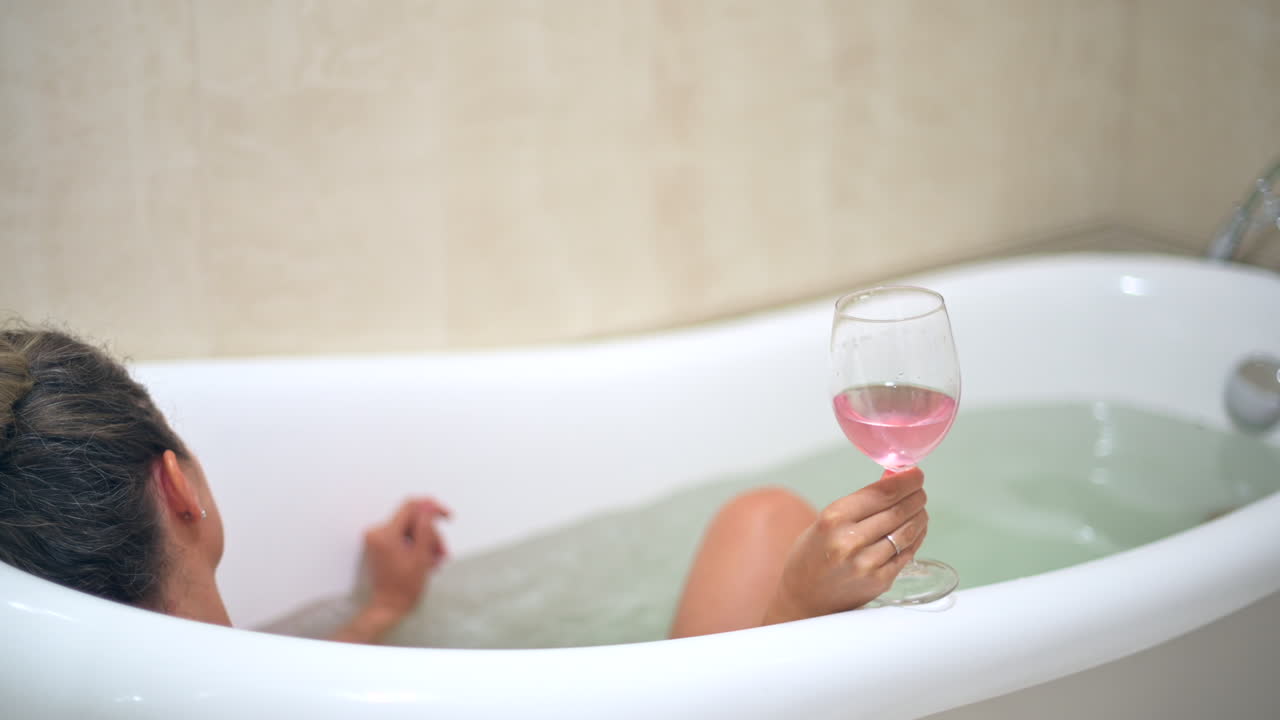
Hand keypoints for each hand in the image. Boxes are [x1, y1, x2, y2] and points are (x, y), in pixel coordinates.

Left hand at [363, 497, 449, 617]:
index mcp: (385, 533)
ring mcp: (377, 539)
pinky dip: (416, 546)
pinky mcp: (380, 545)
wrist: (388, 607)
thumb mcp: (420, 556)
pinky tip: (426, 560)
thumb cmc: (404, 587)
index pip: (411, 506)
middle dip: (431, 534)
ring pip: (410, 530)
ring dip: (426, 542)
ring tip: (435, 560)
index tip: (447, 517)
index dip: (432, 508)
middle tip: (442, 552)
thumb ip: (424, 527)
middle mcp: (377, 532)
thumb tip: (428, 505)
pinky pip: (403, 537)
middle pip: (413, 520)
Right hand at [764, 468, 928, 624]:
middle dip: (915, 497)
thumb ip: (858, 505)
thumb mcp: (824, 522)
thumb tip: (892, 483)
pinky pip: (907, 553)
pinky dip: (916, 538)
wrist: (803, 600)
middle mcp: (850, 540)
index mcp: (833, 518)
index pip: (881, 493)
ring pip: (906, 532)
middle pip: (897, 511)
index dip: (905, 481)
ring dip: (919, 516)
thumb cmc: (811, 556)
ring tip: (920, 510)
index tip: (916, 474)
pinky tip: (916, 530)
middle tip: (919, 491)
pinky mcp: (880, 581)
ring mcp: (867, 563)